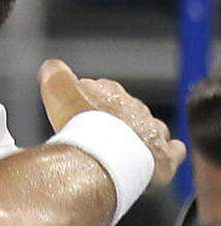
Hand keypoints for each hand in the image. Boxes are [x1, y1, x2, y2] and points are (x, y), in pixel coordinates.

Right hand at [39, 58, 184, 186]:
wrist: (103, 159)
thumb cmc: (79, 126)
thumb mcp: (57, 90)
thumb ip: (54, 74)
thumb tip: (52, 66)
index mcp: (112, 91)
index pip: (100, 91)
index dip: (86, 103)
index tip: (75, 116)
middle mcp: (136, 108)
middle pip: (124, 111)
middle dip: (112, 120)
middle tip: (93, 137)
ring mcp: (153, 132)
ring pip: (149, 129)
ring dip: (139, 136)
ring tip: (122, 150)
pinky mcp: (165, 157)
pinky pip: (173, 151)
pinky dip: (167, 152)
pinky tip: (160, 156)